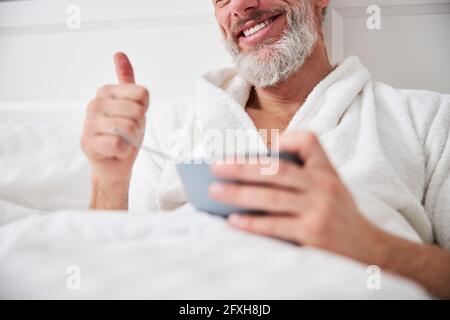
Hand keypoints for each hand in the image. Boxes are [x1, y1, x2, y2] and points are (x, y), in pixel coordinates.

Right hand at [81, 52, 148, 184]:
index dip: (144, 110)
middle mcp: (95, 104)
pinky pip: (118, 144)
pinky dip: (123, 151)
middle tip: (129, 133)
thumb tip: (119, 54)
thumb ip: (127, 81)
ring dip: (132, 140)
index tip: (135, 118)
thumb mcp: (132, 105)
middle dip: (139, 127)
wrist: (115, 163)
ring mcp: (89, 123)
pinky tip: (116, 151)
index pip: (142, 94)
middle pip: (137, 111)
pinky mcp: (88, 142)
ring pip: (128, 127)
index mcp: (106, 91)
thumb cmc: (125, 133)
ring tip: (123, 142)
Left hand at [209, 132, 379, 261]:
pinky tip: (233, 220)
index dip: (282, 139)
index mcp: (325, 171)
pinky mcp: (313, 233)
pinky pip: (275, 225)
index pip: (308, 141)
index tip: (258, 145)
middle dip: (242, 167)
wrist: (368, 248)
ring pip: (271, 197)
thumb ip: (301, 177)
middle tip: (215, 167)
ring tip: (214, 191)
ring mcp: (318, 210)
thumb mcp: (329, 188)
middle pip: (276, 171)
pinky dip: (252, 223)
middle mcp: (323, 186)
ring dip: (239, 194)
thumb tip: (251, 177)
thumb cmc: (338, 215)